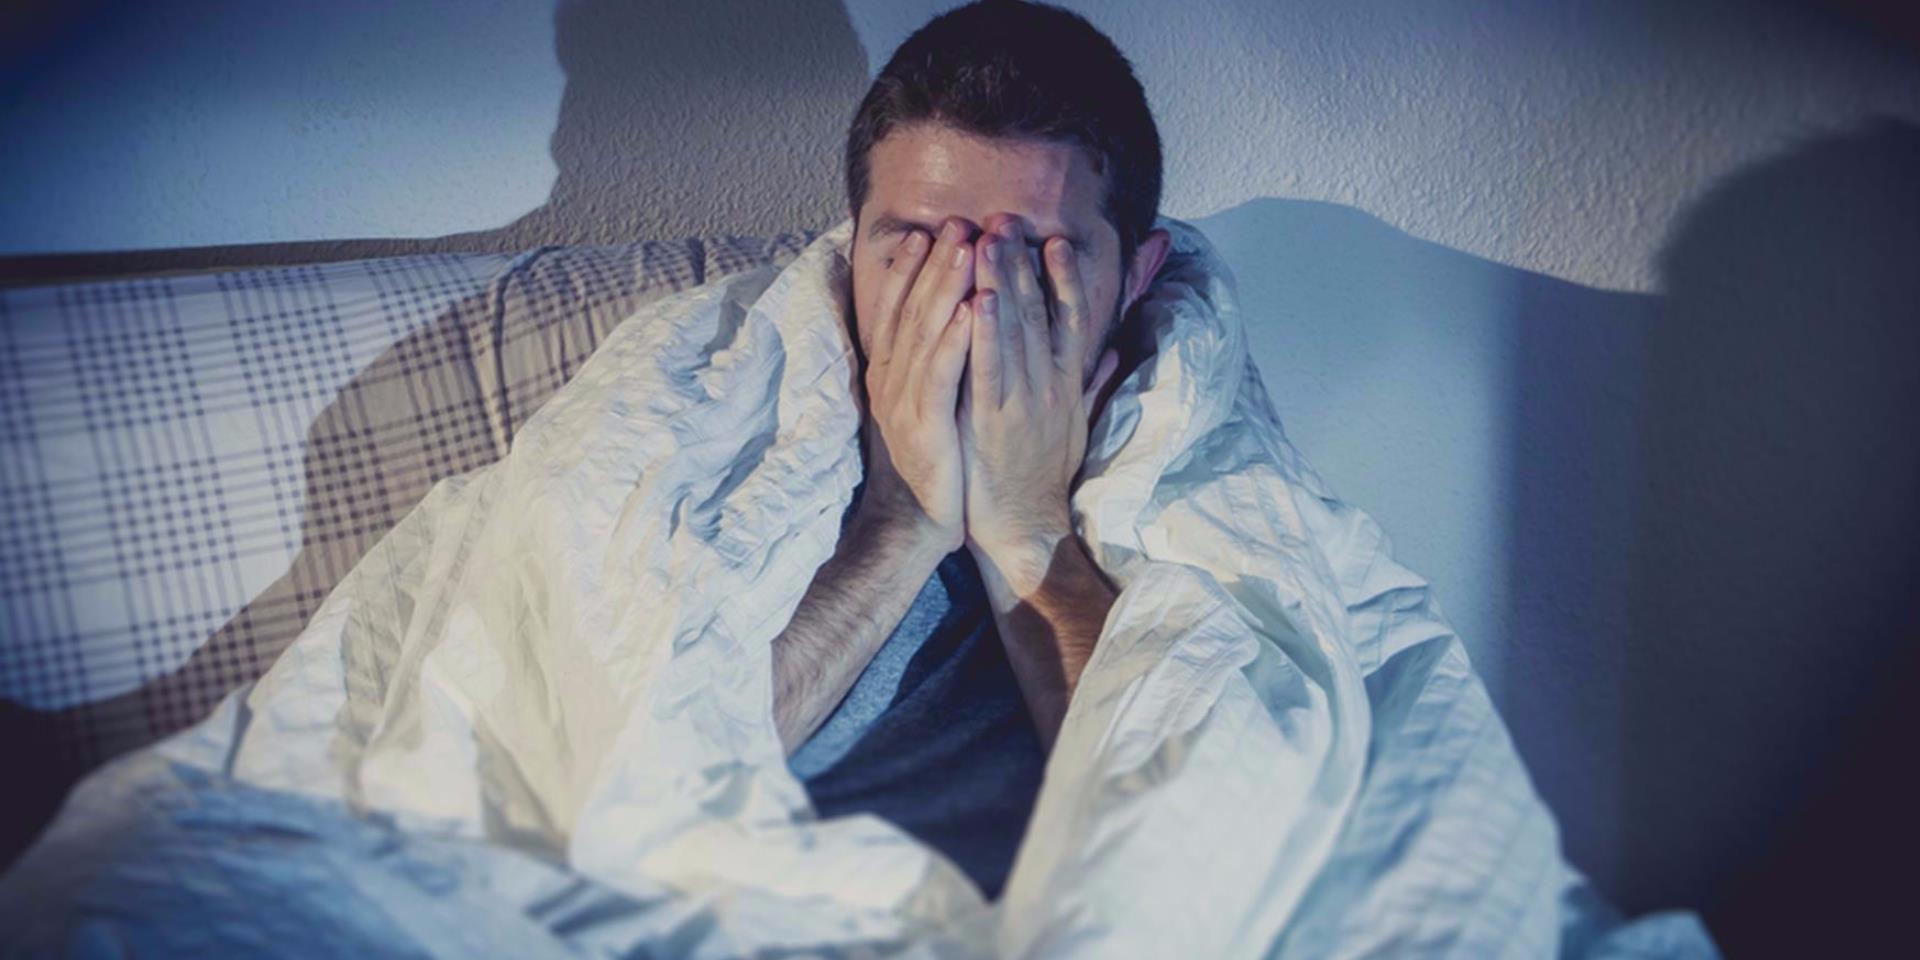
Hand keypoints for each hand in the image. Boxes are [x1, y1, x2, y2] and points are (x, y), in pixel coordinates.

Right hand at [856, 217, 976, 552]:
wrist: (917, 522)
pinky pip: (940, 374)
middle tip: (958, 223)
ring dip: (945, 287)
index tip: (931, 231)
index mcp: (894, 371)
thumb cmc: (936, 460)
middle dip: (936, 263)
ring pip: (924, 332)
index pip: (899, 308)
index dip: (912, 268)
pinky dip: (953, 339)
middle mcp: (891, 378)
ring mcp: (903, 400)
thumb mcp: (932, 404)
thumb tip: (951, 324)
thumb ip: (937, 364)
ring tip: (966, 247)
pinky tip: (970, 309)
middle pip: (912, 308)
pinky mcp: (923, 425)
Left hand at [958, 216, 1120, 590]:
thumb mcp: (1077, 423)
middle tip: (1005, 218)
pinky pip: (988, 367)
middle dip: (1020, 262)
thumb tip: (1121, 349)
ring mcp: (1022, 401)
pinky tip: (976, 298)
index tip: (1053, 240)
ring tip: (988, 239)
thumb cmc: (1043, 475)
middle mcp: (1049, 385)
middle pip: (1038, 313)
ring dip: (1001, 281)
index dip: (1063, 278)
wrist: (1026, 526)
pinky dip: (984, 331)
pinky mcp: (992, 420)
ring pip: (1014, 331)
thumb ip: (1095, 382)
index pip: (1070, 320)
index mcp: (1067, 384)